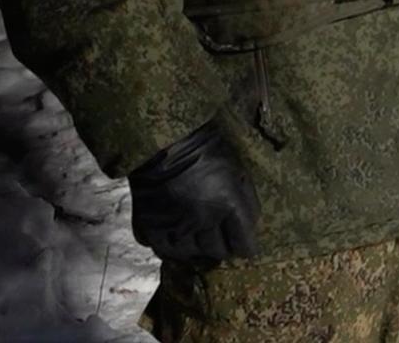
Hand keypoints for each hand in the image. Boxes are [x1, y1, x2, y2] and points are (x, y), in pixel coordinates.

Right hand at [129, 118, 259, 261]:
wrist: (164, 142)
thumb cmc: (208, 152)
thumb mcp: (239, 171)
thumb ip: (247, 203)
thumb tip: (249, 230)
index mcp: (227, 204)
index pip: (243, 245)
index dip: (245, 245)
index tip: (244, 243)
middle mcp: (201, 220)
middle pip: (218, 252)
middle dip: (223, 245)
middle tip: (221, 235)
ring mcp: (174, 226)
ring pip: (192, 255)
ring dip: (198, 247)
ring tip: (199, 233)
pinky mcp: (149, 228)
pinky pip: (166, 251)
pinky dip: (173, 246)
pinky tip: (178, 233)